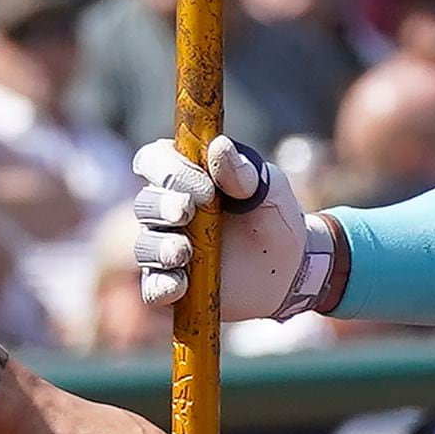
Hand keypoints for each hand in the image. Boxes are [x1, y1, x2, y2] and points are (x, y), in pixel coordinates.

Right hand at [131, 135, 310, 319]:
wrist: (289, 269)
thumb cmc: (274, 217)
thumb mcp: (270, 190)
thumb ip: (244, 171)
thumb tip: (219, 146)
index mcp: (185, 174)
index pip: (154, 160)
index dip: (168, 169)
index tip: (205, 187)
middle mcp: (167, 209)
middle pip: (145, 203)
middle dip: (163, 206)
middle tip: (187, 211)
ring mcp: (166, 248)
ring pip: (145, 246)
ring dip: (161, 247)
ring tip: (183, 252)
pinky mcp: (171, 284)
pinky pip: (153, 287)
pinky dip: (162, 286)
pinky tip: (180, 284)